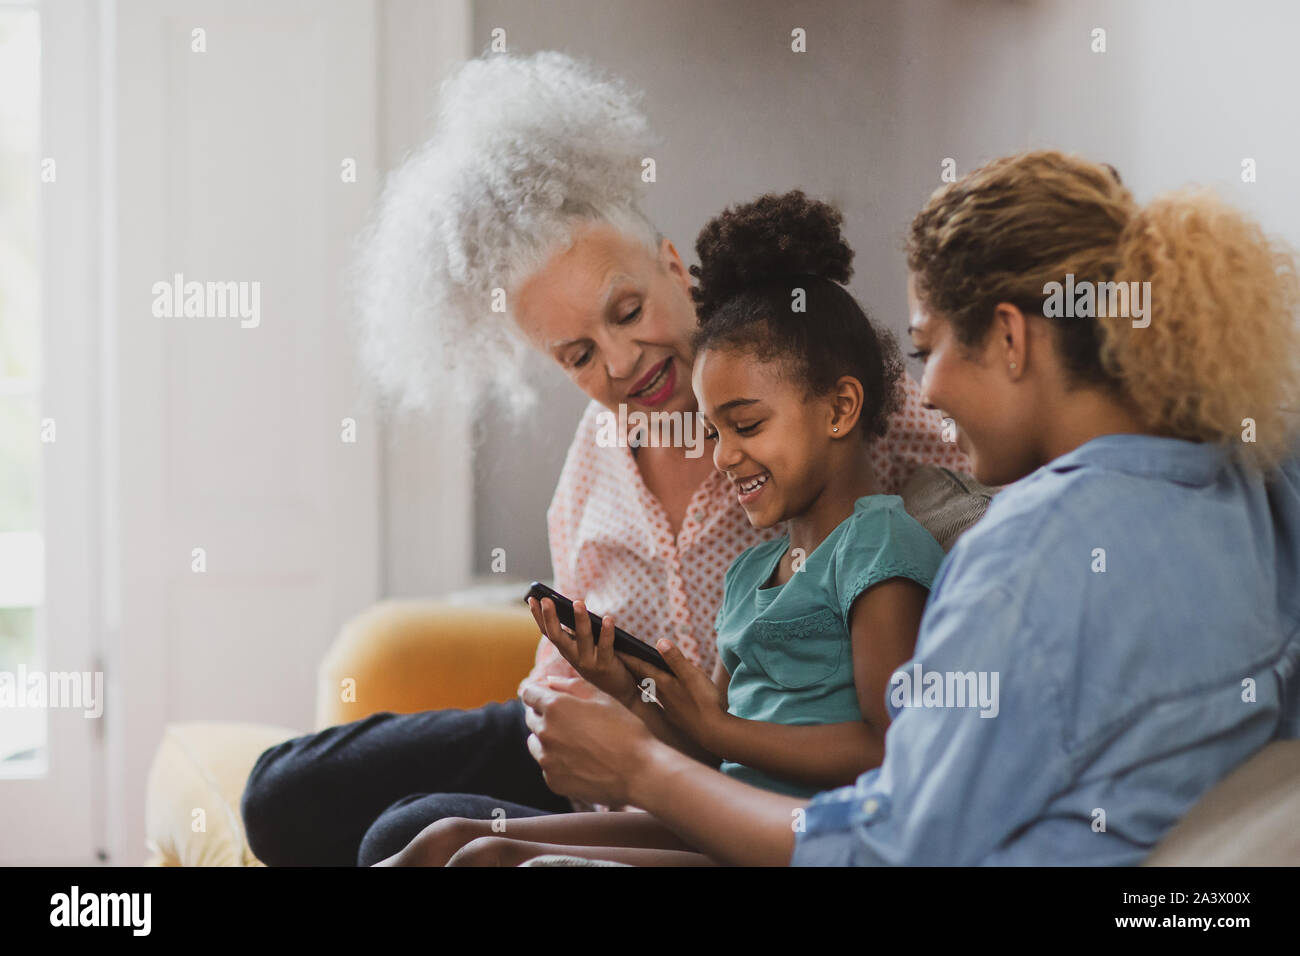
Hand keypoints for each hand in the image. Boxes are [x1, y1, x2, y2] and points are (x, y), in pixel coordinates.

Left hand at [520, 680, 655, 807]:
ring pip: (536, 743)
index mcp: (555, 707)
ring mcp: (547, 759)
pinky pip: (548, 765)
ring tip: (578, 742)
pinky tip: (582, 761)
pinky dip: (558, 761)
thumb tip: (549, 681)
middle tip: (572, 720)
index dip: (539, 692)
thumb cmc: (625, 730)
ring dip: (549, 739)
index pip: (529, 693)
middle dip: (545, 714)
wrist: (639, 772)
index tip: (548, 696)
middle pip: (531, 717)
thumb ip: (571, 685)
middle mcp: (545, 732)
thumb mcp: (602, 698)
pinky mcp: (553, 781)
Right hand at [528, 596, 638, 706]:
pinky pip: (605, 647)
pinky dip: (606, 632)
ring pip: (582, 639)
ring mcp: (588, 662)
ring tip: (578, 602)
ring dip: (580, 620)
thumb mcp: (584, 646)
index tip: (532, 598)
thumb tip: (574, 605)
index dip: (538, 616)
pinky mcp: (605, 666)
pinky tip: (608, 619)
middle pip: (557, 636)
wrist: (617, 690)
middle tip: (546, 599)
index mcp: (566, 649)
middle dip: (550, 617)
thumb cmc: (601, 661)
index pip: (547, 632)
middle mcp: (573, 656)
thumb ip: (578, 630)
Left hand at [619, 640, 727, 749]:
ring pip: (651, 688)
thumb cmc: (704, 702)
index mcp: (664, 683)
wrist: (713, 732)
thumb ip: (675, 659)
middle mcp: (662, 694)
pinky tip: (662, 691)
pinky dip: (656, 689)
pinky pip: (661, 697)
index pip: (641, 666)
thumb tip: (660, 641)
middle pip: (642, 677)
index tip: (615, 649)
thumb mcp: (691, 676)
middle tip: (620, 658)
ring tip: (637, 671)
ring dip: (643, 678)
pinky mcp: (677, 714)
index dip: (628, 657)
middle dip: (631, 666)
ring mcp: (669, 705)